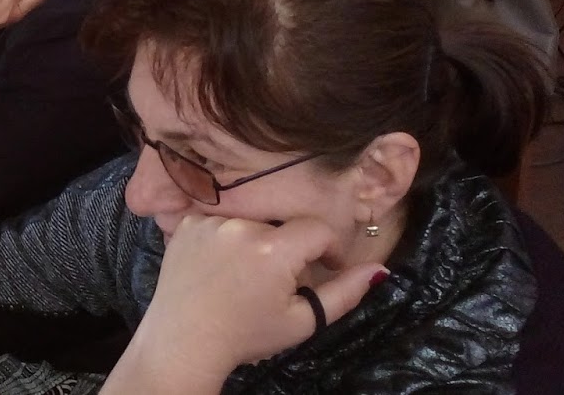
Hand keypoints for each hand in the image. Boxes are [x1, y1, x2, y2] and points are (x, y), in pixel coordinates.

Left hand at [136, 216, 387, 377]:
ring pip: (250, 223)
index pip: (317, 229)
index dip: (328, 249)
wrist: (184, 342)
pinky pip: (219, 221)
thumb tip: (380, 270)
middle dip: (288, 250)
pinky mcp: (187, 223)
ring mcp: (209, 221)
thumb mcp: (301, 321)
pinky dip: (223, 239)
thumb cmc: (246, 336)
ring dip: (255, 243)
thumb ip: (343, 294)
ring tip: (243, 278)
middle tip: (276, 284)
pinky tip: (218, 268)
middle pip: (282, 227)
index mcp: (273, 248)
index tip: (325, 268)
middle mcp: (240, 225)